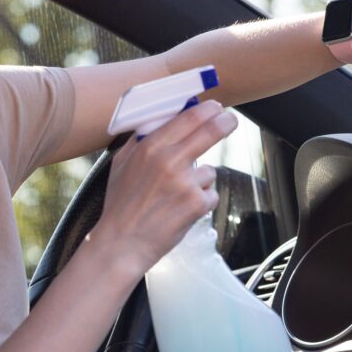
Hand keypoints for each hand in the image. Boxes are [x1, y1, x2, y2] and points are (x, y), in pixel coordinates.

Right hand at [90, 99, 237, 273]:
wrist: (121, 244)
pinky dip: (201, 201)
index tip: (216, 108)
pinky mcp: (197, 204)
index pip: (189, 118)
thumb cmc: (121, 205)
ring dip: (199, 180)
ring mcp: (186, 183)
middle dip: (225, 122)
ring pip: (209, 170)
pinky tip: (181, 210)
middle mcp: (170, 161)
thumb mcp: (121, 163)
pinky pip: (210, 194)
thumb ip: (141, 139)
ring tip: (175, 196)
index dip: (208, 109)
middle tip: (230, 121)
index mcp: (151, 147)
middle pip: (211, 131)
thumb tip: (162, 119)